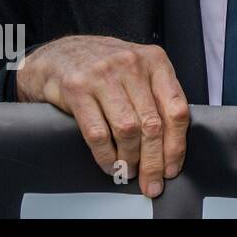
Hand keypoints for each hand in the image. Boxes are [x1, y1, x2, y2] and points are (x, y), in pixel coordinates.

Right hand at [16, 35, 189, 198]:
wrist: (61, 54)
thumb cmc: (106, 67)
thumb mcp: (140, 70)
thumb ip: (158, 95)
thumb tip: (173, 141)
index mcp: (156, 61)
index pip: (176, 108)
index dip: (176, 144)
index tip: (173, 167)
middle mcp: (132, 66)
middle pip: (152, 124)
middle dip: (154, 161)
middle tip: (152, 182)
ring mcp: (104, 76)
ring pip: (127, 130)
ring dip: (130, 159)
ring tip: (129, 172)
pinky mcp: (77, 89)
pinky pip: (97, 133)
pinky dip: (106, 156)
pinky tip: (110, 165)